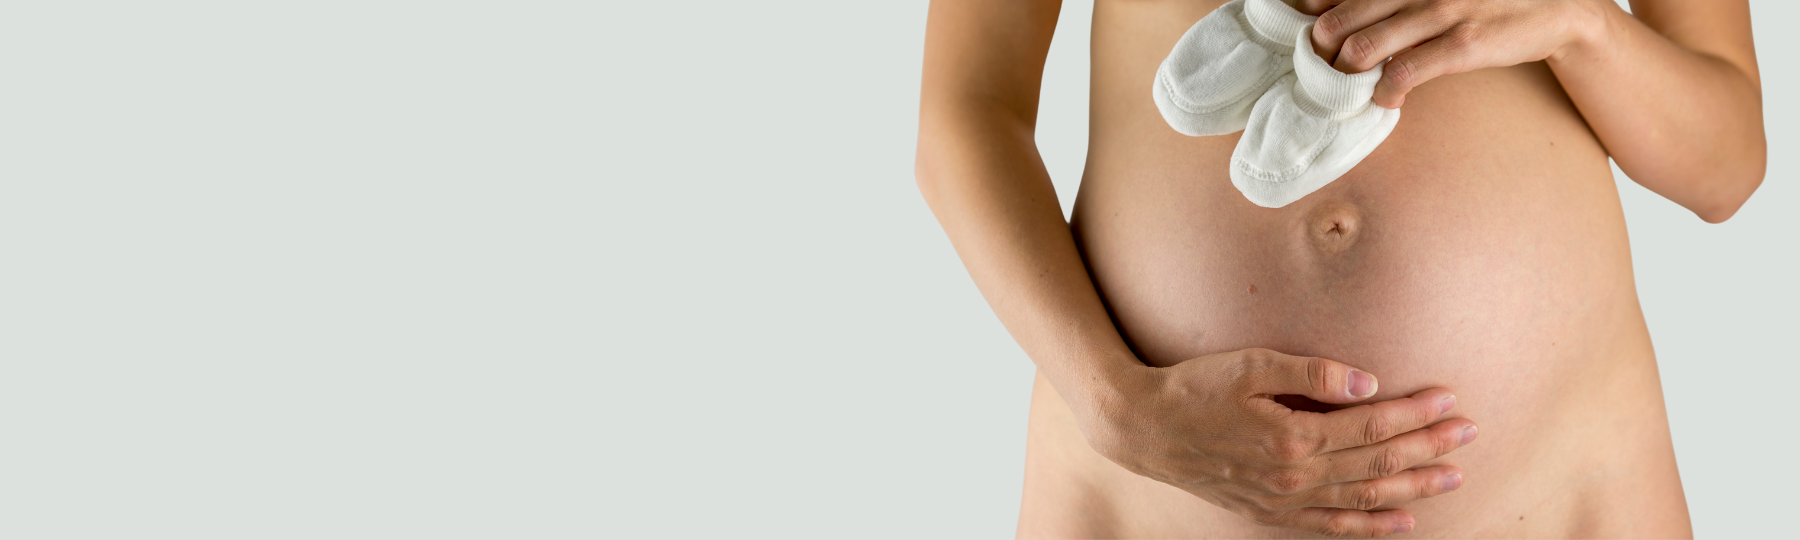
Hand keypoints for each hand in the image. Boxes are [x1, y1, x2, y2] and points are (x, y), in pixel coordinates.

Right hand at [1081, 348, 1477, 537]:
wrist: (1145, 428)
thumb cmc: (1195, 388)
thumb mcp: (1250, 365)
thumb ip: (1311, 374)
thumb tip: (1368, 384)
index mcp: (1293, 437)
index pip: (1371, 426)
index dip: (1414, 412)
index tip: (1450, 397)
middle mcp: (1295, 477)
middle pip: (1378, 465)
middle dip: (1428, 447)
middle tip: (1470, 433)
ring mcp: (1284, 500)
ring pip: (1364, 499)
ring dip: (1413, 488)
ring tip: (1453, 475)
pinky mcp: (1272, 511)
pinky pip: (1333, 527)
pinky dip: (1372, 527)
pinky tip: (1404, 521)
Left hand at [1291, 0, 1608, 107]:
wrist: (1556, 6)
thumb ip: (1387, 1)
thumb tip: (1329, 16)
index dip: (1308, 19)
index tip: (1308, 41)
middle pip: (1334, 24)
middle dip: (1319, 57)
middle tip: (1325, 73)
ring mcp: (1438, 12)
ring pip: (1360, 50)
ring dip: (1346, 79)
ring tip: (1352, 90)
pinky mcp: (1462, 44)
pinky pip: (1403, 74)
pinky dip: (1384, 94)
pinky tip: (1387, 100)